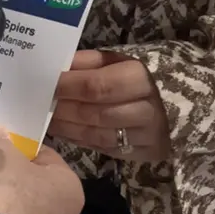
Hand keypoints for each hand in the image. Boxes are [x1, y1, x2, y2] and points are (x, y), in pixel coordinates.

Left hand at [48, 50, 171, 162]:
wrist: (176, 103)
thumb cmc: (137, 76)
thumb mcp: (116, 61)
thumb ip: (87, 63)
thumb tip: (54, 67)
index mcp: (139, 78)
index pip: (96, 85)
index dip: (66, 87)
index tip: (42, 85)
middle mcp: (147, 109)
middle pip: (94, 113)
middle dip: (63, 109)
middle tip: (37, 105)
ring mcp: (147, 135)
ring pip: (97, 135)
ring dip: (67, 127)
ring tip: (45, 120)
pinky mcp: (145, 152)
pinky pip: (104, 148)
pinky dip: (79, 140)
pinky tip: (63, 131)